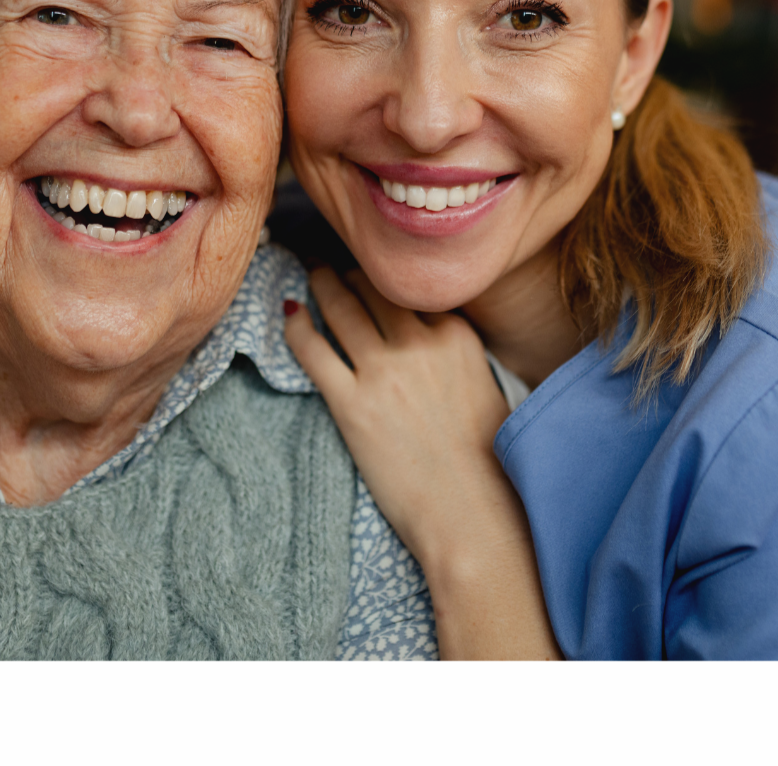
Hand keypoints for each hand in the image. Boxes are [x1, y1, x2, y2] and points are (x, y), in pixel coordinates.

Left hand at [284, 269, 559, 658]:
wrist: (474, 514)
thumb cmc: (488, 462)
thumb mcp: (486, 387)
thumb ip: (456, 354)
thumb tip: (433, 338)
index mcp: (458, 336)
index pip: (415, 289)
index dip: (391, 276)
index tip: (378, 270)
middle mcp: (420, 343)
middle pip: (377, 287)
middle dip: (354, 272)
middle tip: (336, 263)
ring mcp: (384, 372)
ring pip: (342, 307)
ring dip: (323, 285)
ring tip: (312, 273)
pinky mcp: (352, 405)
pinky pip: (314, 350)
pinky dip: (297, 327)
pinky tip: (289, 315)